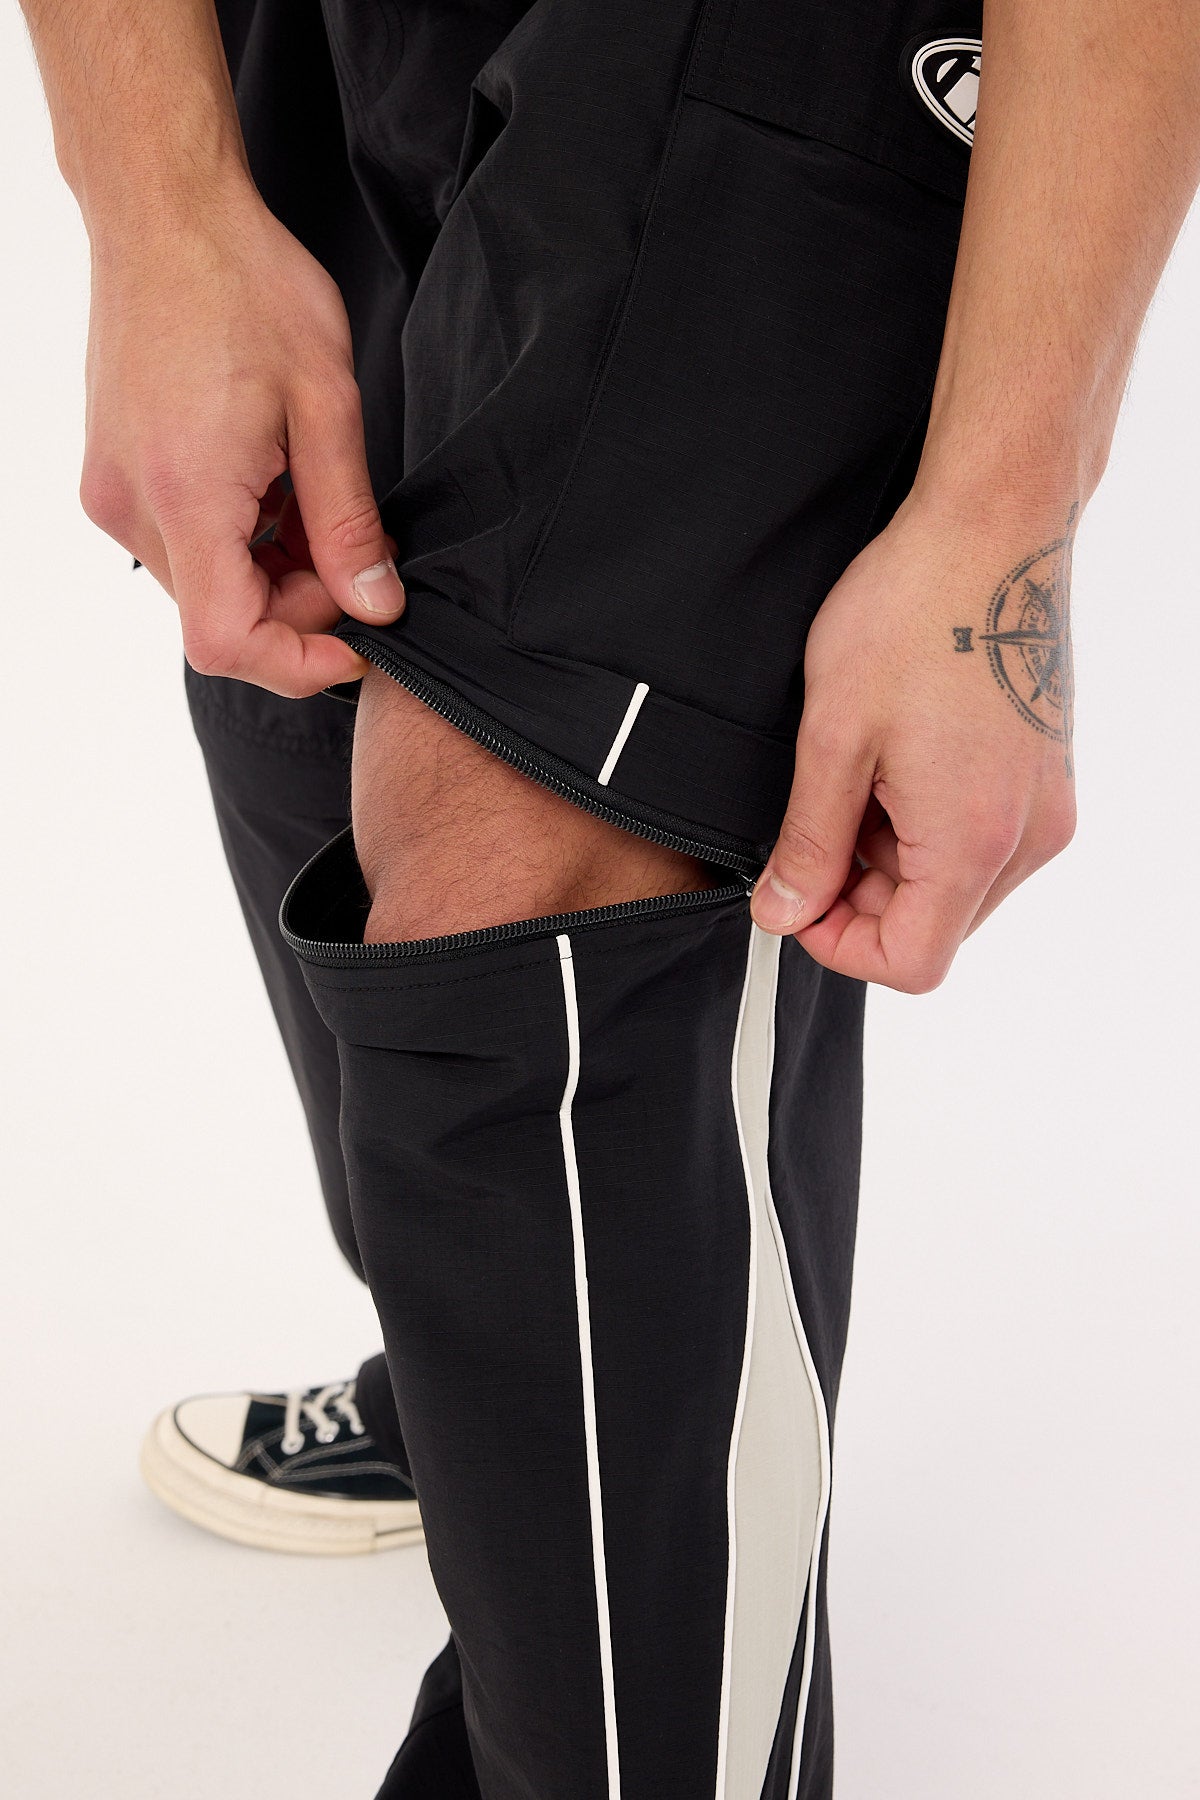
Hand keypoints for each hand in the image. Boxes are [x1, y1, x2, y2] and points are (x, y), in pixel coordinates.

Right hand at [79, 181, 403, 696]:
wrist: (166, 211)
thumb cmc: (245, 284)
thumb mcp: (328, 404)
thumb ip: (349, 521)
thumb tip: (374, 605)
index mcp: (185, 494)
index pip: (227, 642)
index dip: (297, 664)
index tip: (356, 644)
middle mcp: (131, 506)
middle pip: (221, 619)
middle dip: (299, 607)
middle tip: (355, 552)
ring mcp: (112, 491)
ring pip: (204, 585)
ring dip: (271, 572)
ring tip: (313, 501)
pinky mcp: (111, 474)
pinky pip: (183, 544)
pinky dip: (239, 540)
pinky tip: (273, 486)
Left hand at [749, 494, 1078, 991]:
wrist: (991, 527)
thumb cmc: (912, 613)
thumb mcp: (832, 737)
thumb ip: (809, 842)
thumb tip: (783, 911)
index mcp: (975, 840)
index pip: (911, 964)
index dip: (839, 945)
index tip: (796, 895)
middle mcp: (1028, 836)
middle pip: (934, 926)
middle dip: (861, 894)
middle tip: (815, 821)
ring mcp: (1046, 805)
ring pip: (956, 885)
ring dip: (893, 856)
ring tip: (859, 774)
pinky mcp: (1047, 775)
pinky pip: (982, 838)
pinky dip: (927, 823)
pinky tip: (897, 760)